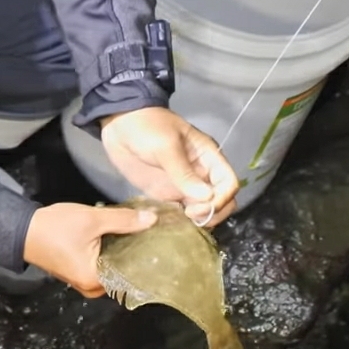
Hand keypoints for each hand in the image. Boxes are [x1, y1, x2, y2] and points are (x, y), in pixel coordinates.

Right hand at [23, 203, 157, 296]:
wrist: (21, 229)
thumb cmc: (56, 228)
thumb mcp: (92, 219)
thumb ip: (123, 220)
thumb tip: (153, 220)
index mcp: (96, 281)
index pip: (132, 273)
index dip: (147, 256)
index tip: (161, 241)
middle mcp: (91, 287)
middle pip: (123, 271)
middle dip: (135, 252)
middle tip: (152, 233)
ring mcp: (82, 281)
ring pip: (112, 267)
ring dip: (122, 250)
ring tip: (139, 232)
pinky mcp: (77, 272)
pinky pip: (101, 264)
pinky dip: (110, 252)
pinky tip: (119, 236)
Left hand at [99, 107, 239, 227]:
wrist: (119, 124)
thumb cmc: (147, 128)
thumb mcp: (166, 146)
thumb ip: (184, 172)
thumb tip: (207, 197)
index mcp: (209, 158)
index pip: (229, 184)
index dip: (221, 199)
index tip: (199, 207)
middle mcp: (201, 175)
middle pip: (222, 201)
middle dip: (213, 213)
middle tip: (189, 216)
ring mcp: (184, 186)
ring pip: (204, 210)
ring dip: (199, 220)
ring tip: (181, 222)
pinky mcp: (167, 194)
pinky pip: (182, 212)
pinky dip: (181, 221)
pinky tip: (169, 224)